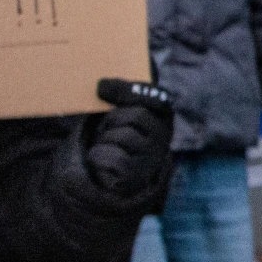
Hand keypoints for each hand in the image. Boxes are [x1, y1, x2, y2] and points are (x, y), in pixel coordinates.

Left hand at [84, 79, 173, 203]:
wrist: (112, 175)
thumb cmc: (116, 136)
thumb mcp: (122, 113)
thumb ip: (122, 97)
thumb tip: (102, 85)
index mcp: (163, 119)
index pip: (157, 99)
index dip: (129, 90)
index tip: (101, 87)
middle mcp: (164, 139)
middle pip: (137, 115)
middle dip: (113, 119)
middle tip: (106, 128)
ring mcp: (152, 159)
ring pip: (123, 136)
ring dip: (104, 139)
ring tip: (106, 146)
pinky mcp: (135, 177)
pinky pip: (110, 157)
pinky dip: (97, 156)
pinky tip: (100, 160)